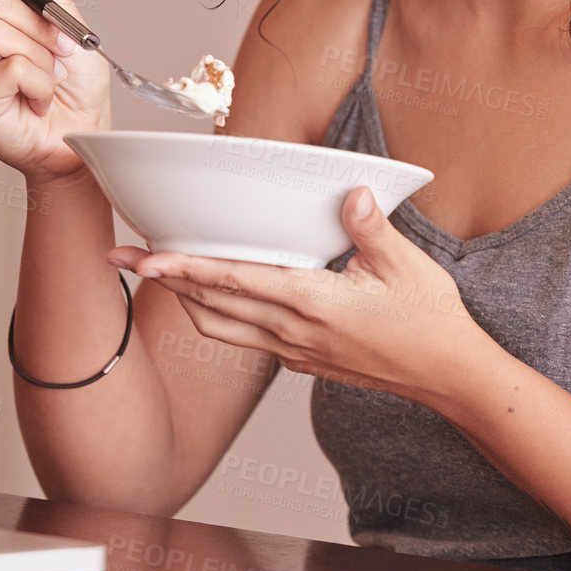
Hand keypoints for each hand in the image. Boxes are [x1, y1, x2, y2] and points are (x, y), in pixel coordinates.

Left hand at [107, 186, 483, 399]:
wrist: (448, 377)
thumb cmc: (429, 321)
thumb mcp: (405, 265)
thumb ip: (370, 228)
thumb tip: (350, 193)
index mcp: (311, 302)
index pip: (233, 281)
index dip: (185, 268)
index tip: (147, 256)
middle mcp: (292, 331)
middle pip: (210, 306)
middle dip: (163, 281)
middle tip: (123, 258)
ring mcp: (294, 351)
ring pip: (221, 327)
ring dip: (185, 301)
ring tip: (157, 275)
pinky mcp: (302, 360)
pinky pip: (246, 339)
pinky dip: (218, 317)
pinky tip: (214, 300)